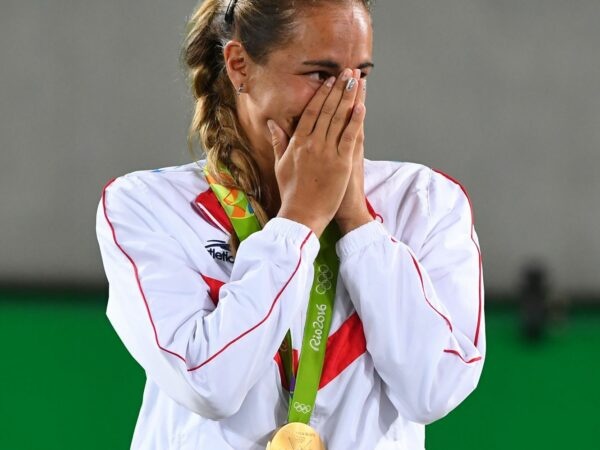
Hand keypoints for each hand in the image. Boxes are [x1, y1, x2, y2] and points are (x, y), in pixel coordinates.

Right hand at [267, 69, 364, 236]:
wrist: (301, 214)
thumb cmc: (291, 193)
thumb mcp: (280, 165)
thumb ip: (278, 142)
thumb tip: (274, 123)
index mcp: (297, 143)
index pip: (310, 112)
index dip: (321, 95)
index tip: (329, 81)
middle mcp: (312, 144)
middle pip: (327, 110)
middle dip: (338, 90)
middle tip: (348, 73)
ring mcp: (327, 152)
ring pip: (339, 119)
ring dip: (349, 98)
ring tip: (356, 81)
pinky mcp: (341, 163)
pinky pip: (350, 137)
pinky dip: (356, 120)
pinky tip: (362, 106)